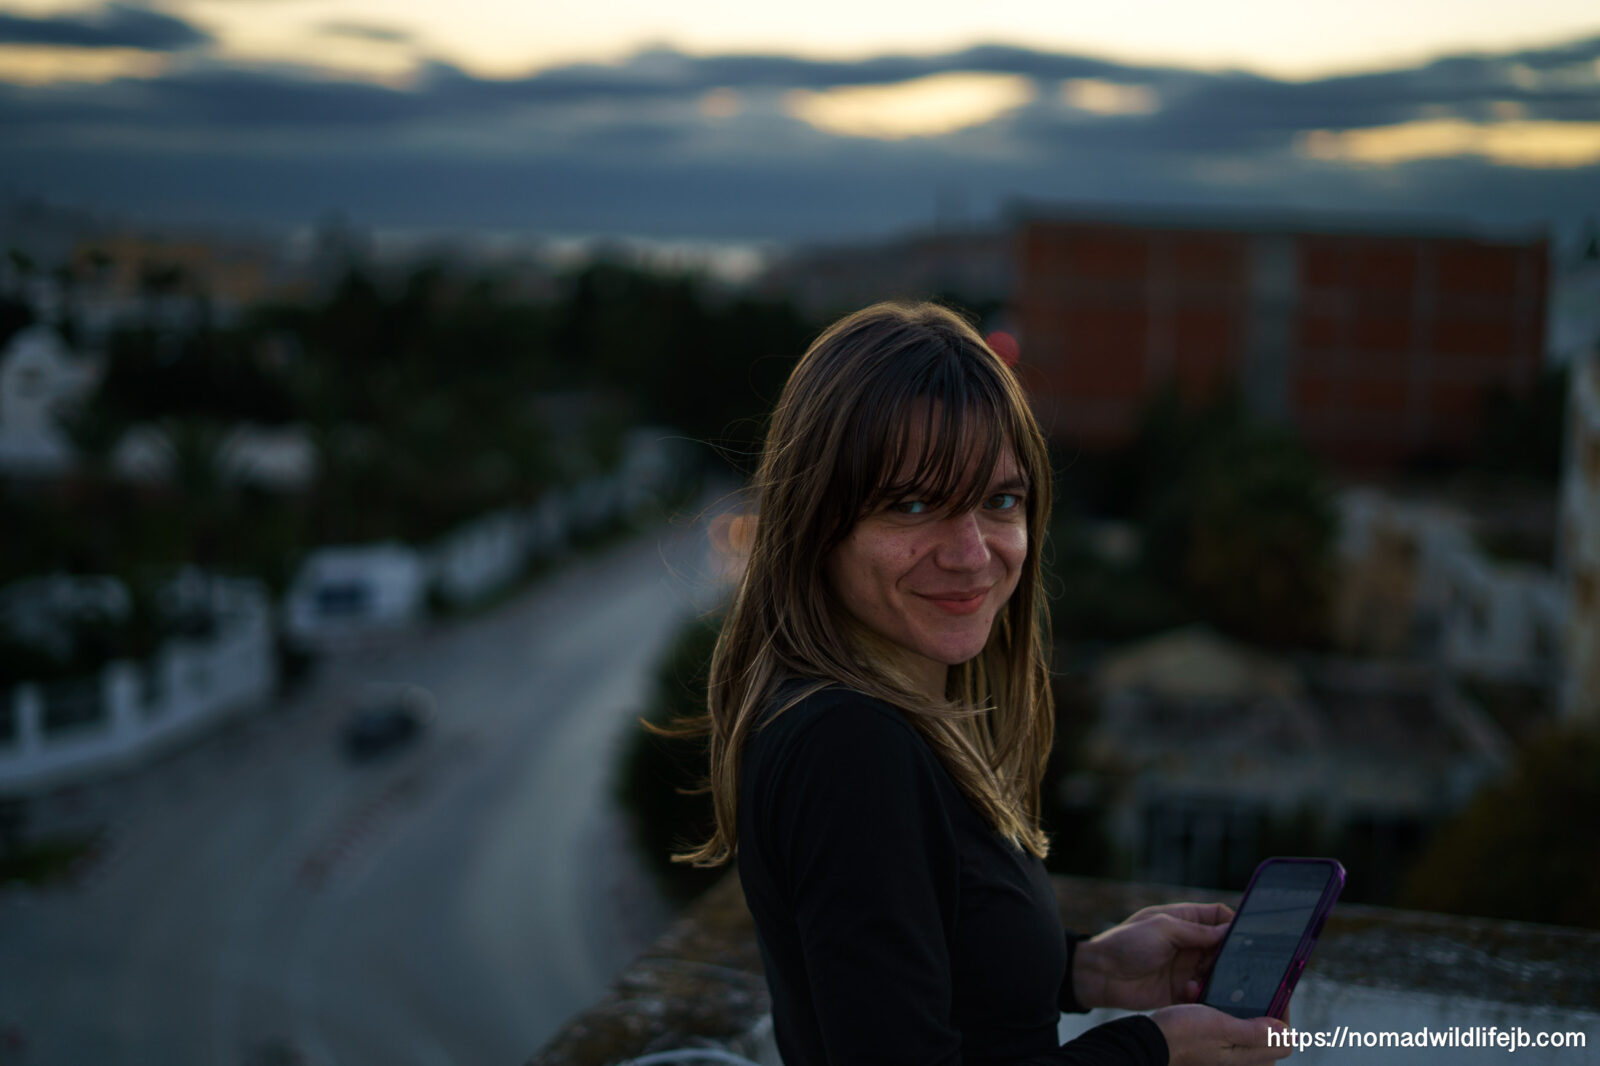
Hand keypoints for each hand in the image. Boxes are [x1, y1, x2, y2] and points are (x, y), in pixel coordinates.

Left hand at [1072, 902, 1233, 1010]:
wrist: (1099, 974)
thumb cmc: (1127, 943)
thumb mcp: (1163, 928)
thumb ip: (1197, 931)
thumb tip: (1229, 931)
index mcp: (1183, 920)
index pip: (1218, 917)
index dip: (1234, 923)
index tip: (1251, 935)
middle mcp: (1188, 943)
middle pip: (1222, 947)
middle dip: (1232, 955)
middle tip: (1241, 964)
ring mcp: (1185, 967)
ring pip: (1216, 972)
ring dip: (1220, 976)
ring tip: (1217, 979)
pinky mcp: (1180, 990)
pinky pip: (1203, 993)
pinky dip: (1204, 993)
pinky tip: (1192, 991)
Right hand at [1151, 1004, 1291, 1065]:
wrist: (1150, 1042)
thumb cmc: (1182, 1034)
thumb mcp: (1220, 1027)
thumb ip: (1255, 1032)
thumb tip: (1286, 1032)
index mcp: (1248, 1060)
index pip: (1285, 1041)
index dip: (1283, 1016)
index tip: (1272, 992)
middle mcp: (1242, 1062)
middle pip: (1270, 1037)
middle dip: (1263, 1012)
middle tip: (1247, 990)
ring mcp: (1228, 1058)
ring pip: (1251, 1033)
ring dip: (1243, 1012)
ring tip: (1225, 994)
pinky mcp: (1215, 1052)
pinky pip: (1233, 1034)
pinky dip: (1227, 1018)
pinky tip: (1211, 1003)